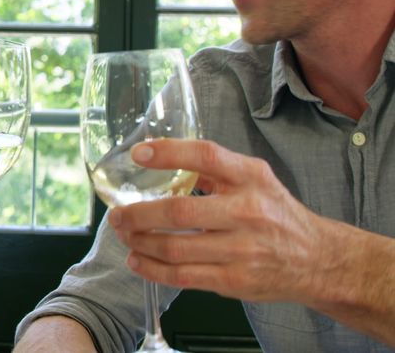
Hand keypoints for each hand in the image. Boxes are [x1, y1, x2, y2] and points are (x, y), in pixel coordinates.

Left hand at [108, 138, 331, 303]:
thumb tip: (163, 157)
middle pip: (179, 211)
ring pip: (175, 247)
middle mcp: (248, 211)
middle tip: (116, 213)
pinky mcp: (235, 280)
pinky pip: (183, 276)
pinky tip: (138, 261)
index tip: (138, 154)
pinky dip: (153, 270)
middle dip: (138, 214)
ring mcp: (242, 249)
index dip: (169, 153)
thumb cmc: (278, 215)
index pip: (206, 156)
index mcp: (251, 178)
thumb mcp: (255, 180)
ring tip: (124, 235)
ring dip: (140, 242)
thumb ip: (214, 169)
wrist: (318, 259)